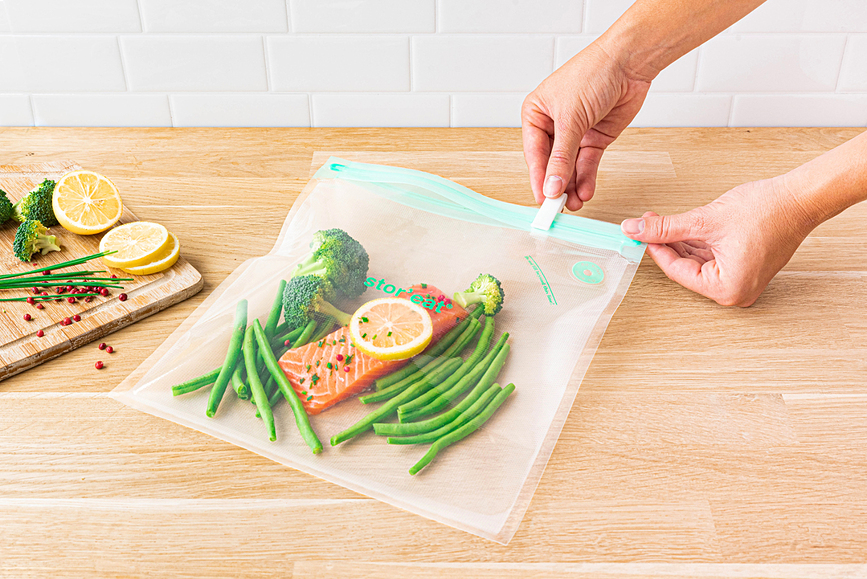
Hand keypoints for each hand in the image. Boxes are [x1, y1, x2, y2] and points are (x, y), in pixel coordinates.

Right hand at [522, 41, 650, 209]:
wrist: (630, 62)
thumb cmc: (593, 73)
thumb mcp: (571, 118)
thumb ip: (561, 156)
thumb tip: (551, 185)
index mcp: (536, 114)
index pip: (534, 154)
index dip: (539, 178)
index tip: (542, 200)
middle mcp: (553, 125)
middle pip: (552, 163)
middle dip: (556, 185)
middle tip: (558, 208)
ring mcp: (575, 134)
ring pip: (570, 167)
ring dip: (572, 186)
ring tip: (575, 204)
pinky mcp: (595, 139)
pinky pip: (588, 164)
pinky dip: (587, 178)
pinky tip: (586, 191)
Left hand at [619, 177, 816, 306]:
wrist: (800, 198)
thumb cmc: (768, 211)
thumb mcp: (704, 220)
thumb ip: (666, 227)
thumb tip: (637, 229)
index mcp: (727, 288)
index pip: (677, 271)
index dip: (655, 249)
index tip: (640, 234)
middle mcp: (735, 291)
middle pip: (686, 267)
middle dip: (666, 243)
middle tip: (647, 225)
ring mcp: (741, 280)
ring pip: (698, 261)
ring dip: (680, 241)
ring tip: (663, 221)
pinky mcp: (745, 268)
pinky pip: (713, 258)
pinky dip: (698, 243)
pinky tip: (684, 227)